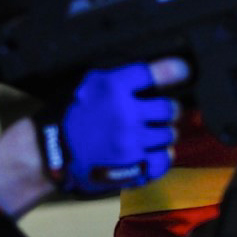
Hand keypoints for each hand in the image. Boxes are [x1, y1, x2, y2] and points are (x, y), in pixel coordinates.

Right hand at [35, 58, 184, 196]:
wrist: (52, 152)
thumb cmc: (71, 115)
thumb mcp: (89, 85)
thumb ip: (119, 78)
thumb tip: (152, 74)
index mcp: (113, 88)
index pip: (155, 73)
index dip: (175, 70)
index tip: (184, 71)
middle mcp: (126, 113)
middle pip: (169, 107)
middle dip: (169, 109)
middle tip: (162, 111)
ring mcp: (131, 142)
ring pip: (169, 134)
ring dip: (164, 132)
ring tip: (152, 133)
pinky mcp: (132, 166)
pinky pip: (164, 160)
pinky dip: (163, 155)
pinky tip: (155, 151)